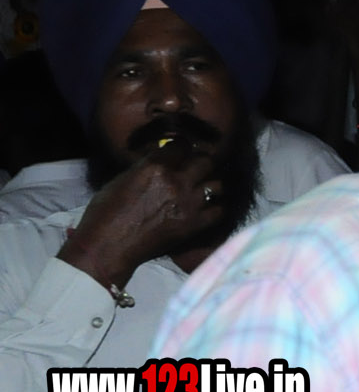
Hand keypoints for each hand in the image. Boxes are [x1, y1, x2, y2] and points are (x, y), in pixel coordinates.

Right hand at [57, 142, 225, 288]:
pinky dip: (214, 208)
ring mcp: (189, 203)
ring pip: (217, 185)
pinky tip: (206, 208)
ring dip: (209, 185)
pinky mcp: (195, 224)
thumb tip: (162, 159)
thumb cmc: (106, 212)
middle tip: (195, 169)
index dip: (182, 147)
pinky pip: (219, 210)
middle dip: (201, 163)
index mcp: (155, 167)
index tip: (181, 152)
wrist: (109, 246)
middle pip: (206, 162)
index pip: (182, 145)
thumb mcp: (123, 179)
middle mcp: (177, 181)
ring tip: (202, 189)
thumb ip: (147, 167)